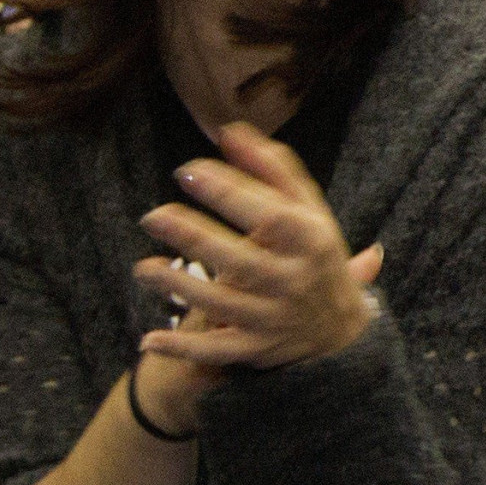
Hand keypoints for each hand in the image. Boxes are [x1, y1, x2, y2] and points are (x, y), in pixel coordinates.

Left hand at [133, 122, 384, 376]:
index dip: (226, 192)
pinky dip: (183, 349)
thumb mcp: (308, 210)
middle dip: (194, 237)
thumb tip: (228, 132)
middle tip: (152, 216)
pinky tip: (149, 339)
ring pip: (222, 306)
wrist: (341, 329)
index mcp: (310, 241)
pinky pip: (217, 352)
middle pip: (240, 261)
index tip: (186, 172)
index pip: (269, 215)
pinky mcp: (256, 349)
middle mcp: (294, 281)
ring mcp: (275, 319)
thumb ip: (271, 170)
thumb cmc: (314, 254)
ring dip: (179, 288)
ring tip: (143, 268)